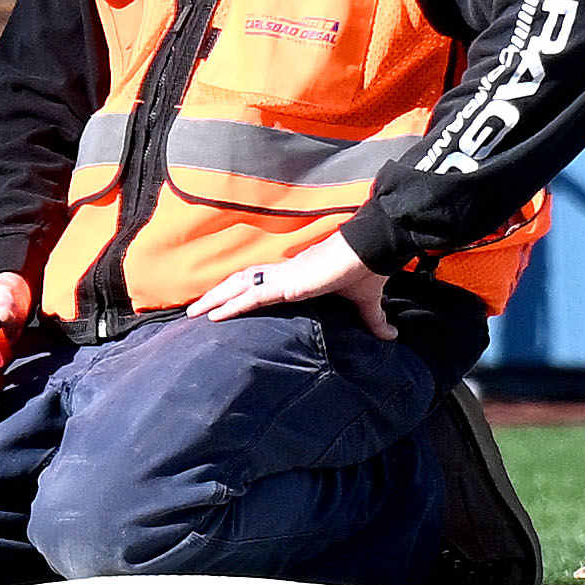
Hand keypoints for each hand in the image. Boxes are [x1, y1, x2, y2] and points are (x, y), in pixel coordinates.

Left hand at [186, 230, 393, 333]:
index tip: (220, 303)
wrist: (374, 249)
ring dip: (215, 299)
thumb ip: (372, 319)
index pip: (259, 283)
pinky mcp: (289, 283)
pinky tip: (215, 315)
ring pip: (239, 286)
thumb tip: (390, 334)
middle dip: (216, 296)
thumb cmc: (367, 270)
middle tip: (193, 310)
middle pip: (240, 282)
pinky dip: (232, 305)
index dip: (238, 292)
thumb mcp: (366, 302)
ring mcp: (283, 277)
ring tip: (193, 313)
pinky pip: (253, 295)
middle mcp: (284, 273)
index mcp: (296, 275)